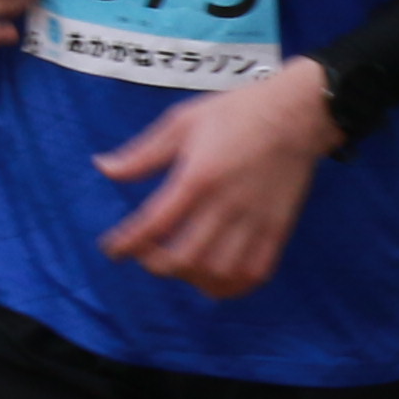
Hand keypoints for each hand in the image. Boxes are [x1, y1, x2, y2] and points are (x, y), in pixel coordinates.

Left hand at [89, 58, 342, 296]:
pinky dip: (229, 285)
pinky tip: (212, 275)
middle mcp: (226, 205)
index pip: (155, 223)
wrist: (296, 114)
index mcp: (198, 176)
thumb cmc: (235, 113)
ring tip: (177, 262)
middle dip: (156, 264)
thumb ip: (142, 153)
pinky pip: (254, 273)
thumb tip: (102, 168)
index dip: (127, 243)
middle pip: (185, 258)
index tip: (111, 249)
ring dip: (190, 277)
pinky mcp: (277, 231)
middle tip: (145, 253)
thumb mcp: (181, 122)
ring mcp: (255, 222)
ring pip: (218, 273)